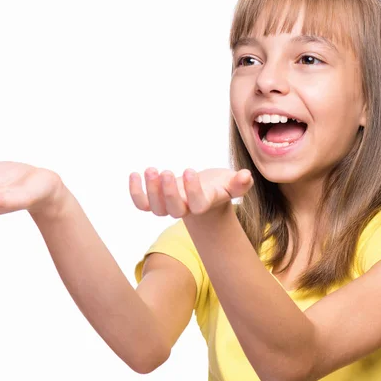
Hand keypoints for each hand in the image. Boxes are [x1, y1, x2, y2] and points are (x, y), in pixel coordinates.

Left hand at [129, 167, 253, 217]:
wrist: (206, 194)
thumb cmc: (220, 186)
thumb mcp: (232, 183)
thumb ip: (240, 182)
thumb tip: (246, 175)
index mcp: (204, 204)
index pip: (197, 204)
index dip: (192, 191)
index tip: (189, 170)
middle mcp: (186, 209)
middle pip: (174, 210)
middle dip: (168, 192)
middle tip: (166, 172)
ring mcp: (170, 207)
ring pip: (157, 208)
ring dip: (151, 191)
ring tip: (151, 170)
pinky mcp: (158, 202)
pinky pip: (142, 204)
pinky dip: (135, 192)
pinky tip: (134, 174)